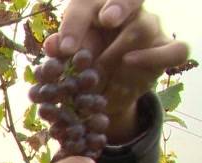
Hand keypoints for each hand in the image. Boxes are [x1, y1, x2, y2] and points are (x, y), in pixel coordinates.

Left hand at [43, 0, 188, 142]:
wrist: (104, 88)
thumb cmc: (83, 62)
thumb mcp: (68, 58)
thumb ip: (61, 50)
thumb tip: (53, 45)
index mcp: (95, 8)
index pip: (85, 6)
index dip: (75, 25)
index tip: (64, 49)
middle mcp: (126, 11)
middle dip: (119, 5)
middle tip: (107, 18)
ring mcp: (150, 27)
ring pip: (143, 27)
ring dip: (118, 53)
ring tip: (98, 74)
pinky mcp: (165, 48)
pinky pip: (174, 50)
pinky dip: (154, 56)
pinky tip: (131, 63)